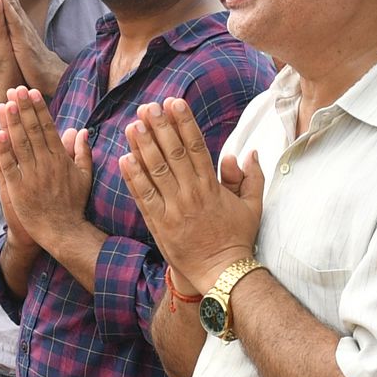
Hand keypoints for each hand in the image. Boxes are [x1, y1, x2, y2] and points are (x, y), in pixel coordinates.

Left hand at [0, 90, 90, 262]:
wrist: (62, 231)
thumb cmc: (73, 204)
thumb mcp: (84, 176)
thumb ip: (82, 152)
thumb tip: (81, 130)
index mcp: (61, 159)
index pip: (48, 128)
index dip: (39, 109)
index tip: (32, 92)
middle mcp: (46, 164)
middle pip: (32, 131)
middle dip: (23, 108)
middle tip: (15, 89)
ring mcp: (30, 176)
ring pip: (19, 145)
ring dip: (11, 123)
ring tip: (5, 104)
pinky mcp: (17, 189)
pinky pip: (7, 167)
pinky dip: (1, 151)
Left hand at [118, 98, 261, 287]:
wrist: (223, 273)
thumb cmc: (238, 238)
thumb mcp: (252, 206)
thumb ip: (249, 178)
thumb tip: (246, 153)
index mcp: (212, 186)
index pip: (196, 146)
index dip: (184, 122)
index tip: (174, 103)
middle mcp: (191, 194)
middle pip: (173, 153)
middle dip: (160, 127)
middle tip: (149, 106)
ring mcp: (174, 209)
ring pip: (155, 171)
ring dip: (143, 146)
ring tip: (133, 125)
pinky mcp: (160, 225)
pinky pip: (143, 197)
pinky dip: (133, 178)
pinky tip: (124, 159)